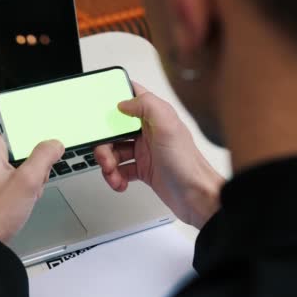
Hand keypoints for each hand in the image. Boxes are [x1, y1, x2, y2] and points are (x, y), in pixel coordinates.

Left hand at [0, 103, 64, 242]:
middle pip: (0, 132)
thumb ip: (43, 158)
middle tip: (36, 143)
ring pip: (7, 153)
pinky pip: (7, 171)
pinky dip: (21, 175)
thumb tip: (54, 143)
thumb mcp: (27, 181)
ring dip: (24, 159)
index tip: (14, 102)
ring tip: (35, 174)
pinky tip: (30, 189)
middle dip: (22, 137)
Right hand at [95, 83, 223, 228]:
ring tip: (112, 173)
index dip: (114, 99)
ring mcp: (145, 152)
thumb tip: (124, 102)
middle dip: (104, 143)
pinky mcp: (143, 170)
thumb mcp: (168, 127)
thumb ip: (147, 105)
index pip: (132, 98)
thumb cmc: (187, 164)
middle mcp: (149, 132)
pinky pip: (120, 170)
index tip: (100, 111)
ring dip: (108, 163)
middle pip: (115, 130)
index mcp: (155, 117)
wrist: (196, 198)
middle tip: (104, 156)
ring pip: (115, 151)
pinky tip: (120, 182)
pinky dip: (115, 177)